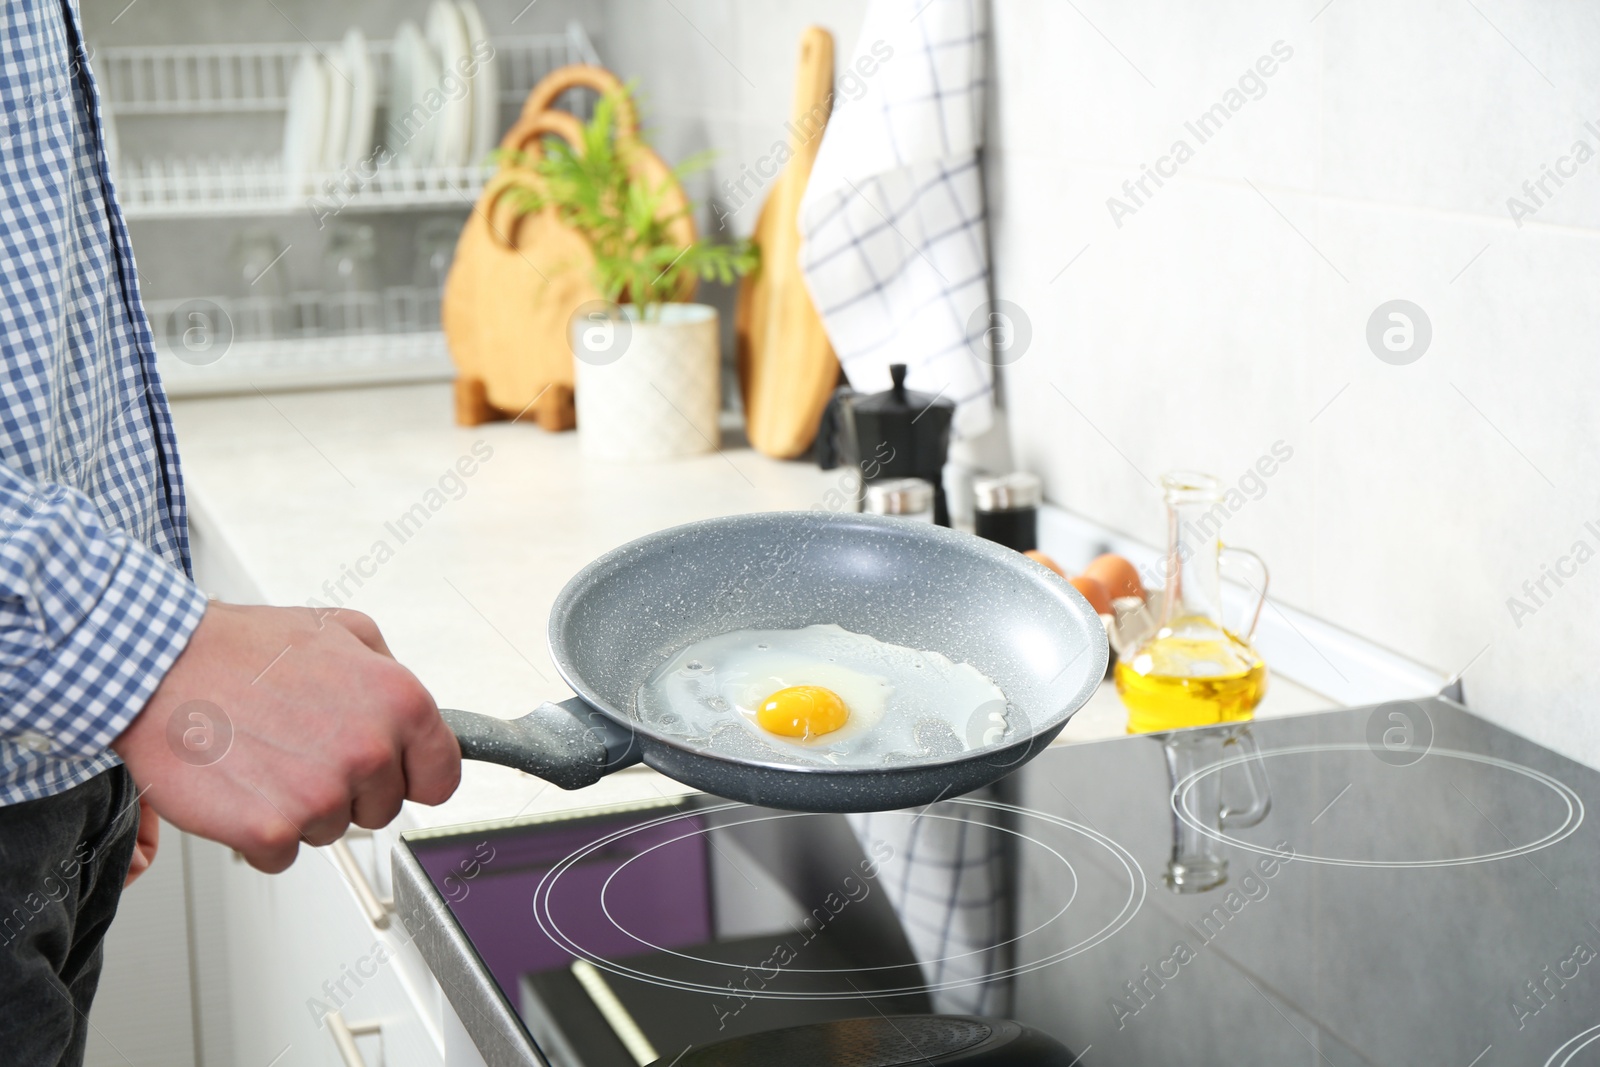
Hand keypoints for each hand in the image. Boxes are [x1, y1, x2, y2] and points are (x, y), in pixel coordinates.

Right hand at [111, 603, 460, 872]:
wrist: (157, 667)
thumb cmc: (241, 648)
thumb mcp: (340, 629)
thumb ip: (388, 671)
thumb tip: (416, 714)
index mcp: (399, 701)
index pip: (442, 775)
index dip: (414, 775)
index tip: (396, 774)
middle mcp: (369, 750)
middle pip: (384, 808)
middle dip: (350, 787)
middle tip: (303, 748)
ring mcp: (321, 795)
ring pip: (333, 830)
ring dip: (302, 807)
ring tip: (266, 757)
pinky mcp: (271, 831)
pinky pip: (285, 855)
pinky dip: (261, 833)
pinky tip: (242, 788)